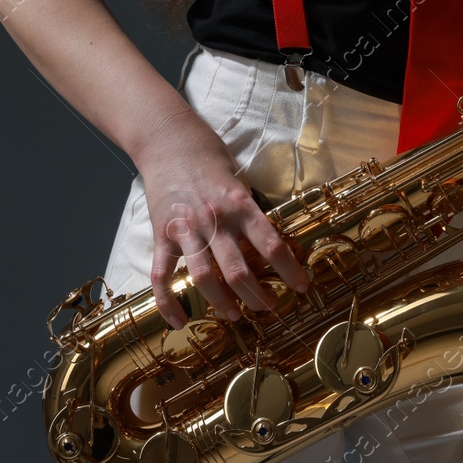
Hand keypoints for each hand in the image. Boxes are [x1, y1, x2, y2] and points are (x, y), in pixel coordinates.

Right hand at [136, 109, 310, 328]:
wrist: (168, 140)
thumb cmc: (210, 159)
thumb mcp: (241, 181)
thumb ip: (251, 212)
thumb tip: (271, 244)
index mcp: (240, 205)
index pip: (271, 245)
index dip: (289, 271)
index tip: (301, 287)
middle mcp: (214, 220)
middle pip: (239, 271)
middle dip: (257, 296)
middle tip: (269, 307)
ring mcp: (186, 229)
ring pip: (204, 278)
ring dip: (222, 303)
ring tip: (236, 315)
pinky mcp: (161, 234)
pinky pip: (162, 277)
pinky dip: (169, 303)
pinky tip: (180, 322)